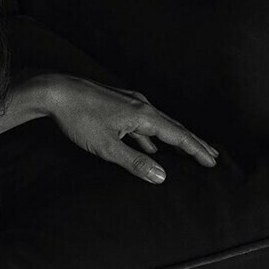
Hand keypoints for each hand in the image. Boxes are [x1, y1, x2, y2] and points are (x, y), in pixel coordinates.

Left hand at [46, 75, 217, 183]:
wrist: (56, 93)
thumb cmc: (79, 119)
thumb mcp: (106, 147)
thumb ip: (134, 162)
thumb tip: (162, 176)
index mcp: (143, 115)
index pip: (178, 135)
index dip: (196, 149)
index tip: (212, 161)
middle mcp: (142, 106)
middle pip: (174, 127)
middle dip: (193, 143)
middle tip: (211, 155)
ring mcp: (131, 104)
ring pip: (159, 125)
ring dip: (174, 140)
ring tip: (186, 151)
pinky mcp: (119, 106)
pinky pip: (143, 124)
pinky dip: (152, 137)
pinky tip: (151, 147)